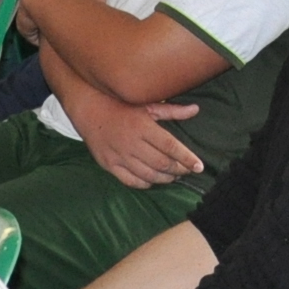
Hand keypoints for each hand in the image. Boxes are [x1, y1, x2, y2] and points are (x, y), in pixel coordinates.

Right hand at [69, 93, 200, 188]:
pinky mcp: (109, 165)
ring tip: (173, 176)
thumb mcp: (147, 105)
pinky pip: (131, 181)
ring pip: (148, 175)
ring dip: (164, 178)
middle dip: (179, 170)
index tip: (199, 166)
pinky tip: (153, 179)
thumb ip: (172, 110)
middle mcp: (131, 143)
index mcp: (143, 127)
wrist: (89, 109)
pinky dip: (145, 183)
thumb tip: (195, 109)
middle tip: (187, 170)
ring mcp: (119, 156)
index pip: (170, 147)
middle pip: (161, 163)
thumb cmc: (122, 106)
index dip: (187, 158)